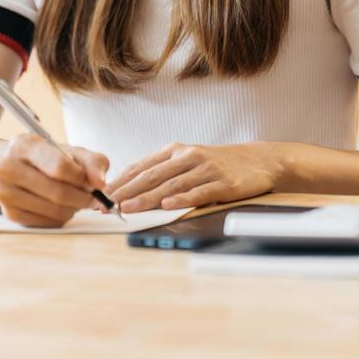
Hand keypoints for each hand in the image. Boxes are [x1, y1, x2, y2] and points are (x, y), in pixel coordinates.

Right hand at [0, 134, 109, 227]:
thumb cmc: (36, 156)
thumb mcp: (62, 148)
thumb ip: (89, 160)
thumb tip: (101, 183)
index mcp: (22, 145)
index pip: (59, 166)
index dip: (82, 178)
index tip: (93, 183)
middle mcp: (7, 168)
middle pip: (58, 192)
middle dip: (83, 198)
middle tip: (91, 197)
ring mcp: (4, 192)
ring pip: (54, 210)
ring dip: (73, 209)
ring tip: (76, 201)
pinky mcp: (8, 213)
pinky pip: (46, 222)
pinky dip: (60, 217)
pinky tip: (61, 207)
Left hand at [106, 142, 281, 212]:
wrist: (258, 160)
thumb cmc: (216, 164)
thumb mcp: (187, 161)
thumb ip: (163, 171)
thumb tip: (131, 188)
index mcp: (174, 151)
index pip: (140, 167)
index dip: (119, 181)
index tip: (100, 195)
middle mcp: (187, 157)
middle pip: (151, 176)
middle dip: (126, 191)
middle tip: (106, 204)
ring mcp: (205, 169)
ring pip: (171, 184)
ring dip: (147, 197)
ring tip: (128, 207)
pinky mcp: (223, 182)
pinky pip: (199, 192)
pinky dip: (182, 198)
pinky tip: (168, 205)